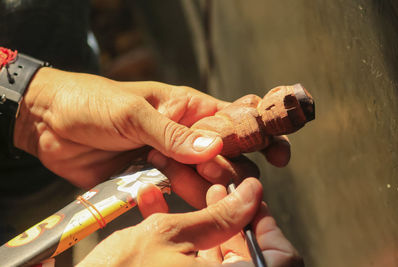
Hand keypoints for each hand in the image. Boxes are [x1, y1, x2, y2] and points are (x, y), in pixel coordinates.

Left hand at [14, 68, 289, 189]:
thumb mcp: (133, 112)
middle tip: (245, 190)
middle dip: (237, 171)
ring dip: (212, 189)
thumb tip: (214, 146)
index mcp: (186, 107)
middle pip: (224, 154)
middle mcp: (183, 134)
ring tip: (220, 203)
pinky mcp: (150, 177)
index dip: (259, 134)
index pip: (234, 119)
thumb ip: (172, 133)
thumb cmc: (93, 102)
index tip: (278, 154)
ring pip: (202, 177)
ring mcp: (168, 157)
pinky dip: (184, 199)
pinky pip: (175, 192)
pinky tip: (190, 205)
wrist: (50, 122)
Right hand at [77, 178, 302, 266]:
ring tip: (178, 180)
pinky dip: (173, 230)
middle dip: (223, 209)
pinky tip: (151, 200)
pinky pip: (183, 257)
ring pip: (208, 249)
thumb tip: (252, 194)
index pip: (278, 255)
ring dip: (194, 214)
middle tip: (209, 180)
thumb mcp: (167, 237)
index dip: (265, 221)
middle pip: (240, 248)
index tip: (249, 191)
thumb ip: (216, 217)